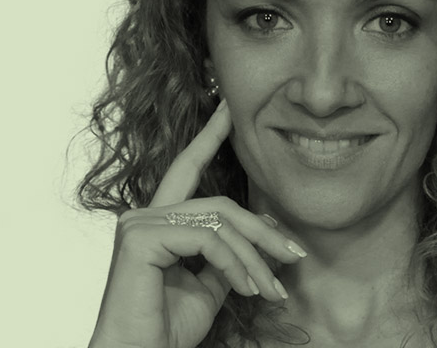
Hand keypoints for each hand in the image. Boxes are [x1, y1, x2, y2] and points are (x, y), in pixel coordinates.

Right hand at [89, 100, 305, 347]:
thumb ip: (231, 252)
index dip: (209, 136)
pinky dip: (236, 264)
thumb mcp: (213, 283)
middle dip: (263, 230)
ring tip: (273, 289)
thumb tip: (265, 227)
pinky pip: (207, 239)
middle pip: (221, 204)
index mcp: (161, 221)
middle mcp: (146, 215)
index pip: (188, 169)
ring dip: (255, 256)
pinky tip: (249, 289)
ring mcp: (140, 223)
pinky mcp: (140, 237)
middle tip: (297, 254)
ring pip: (220, 221)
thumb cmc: (169, 326)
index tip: (229, 109)